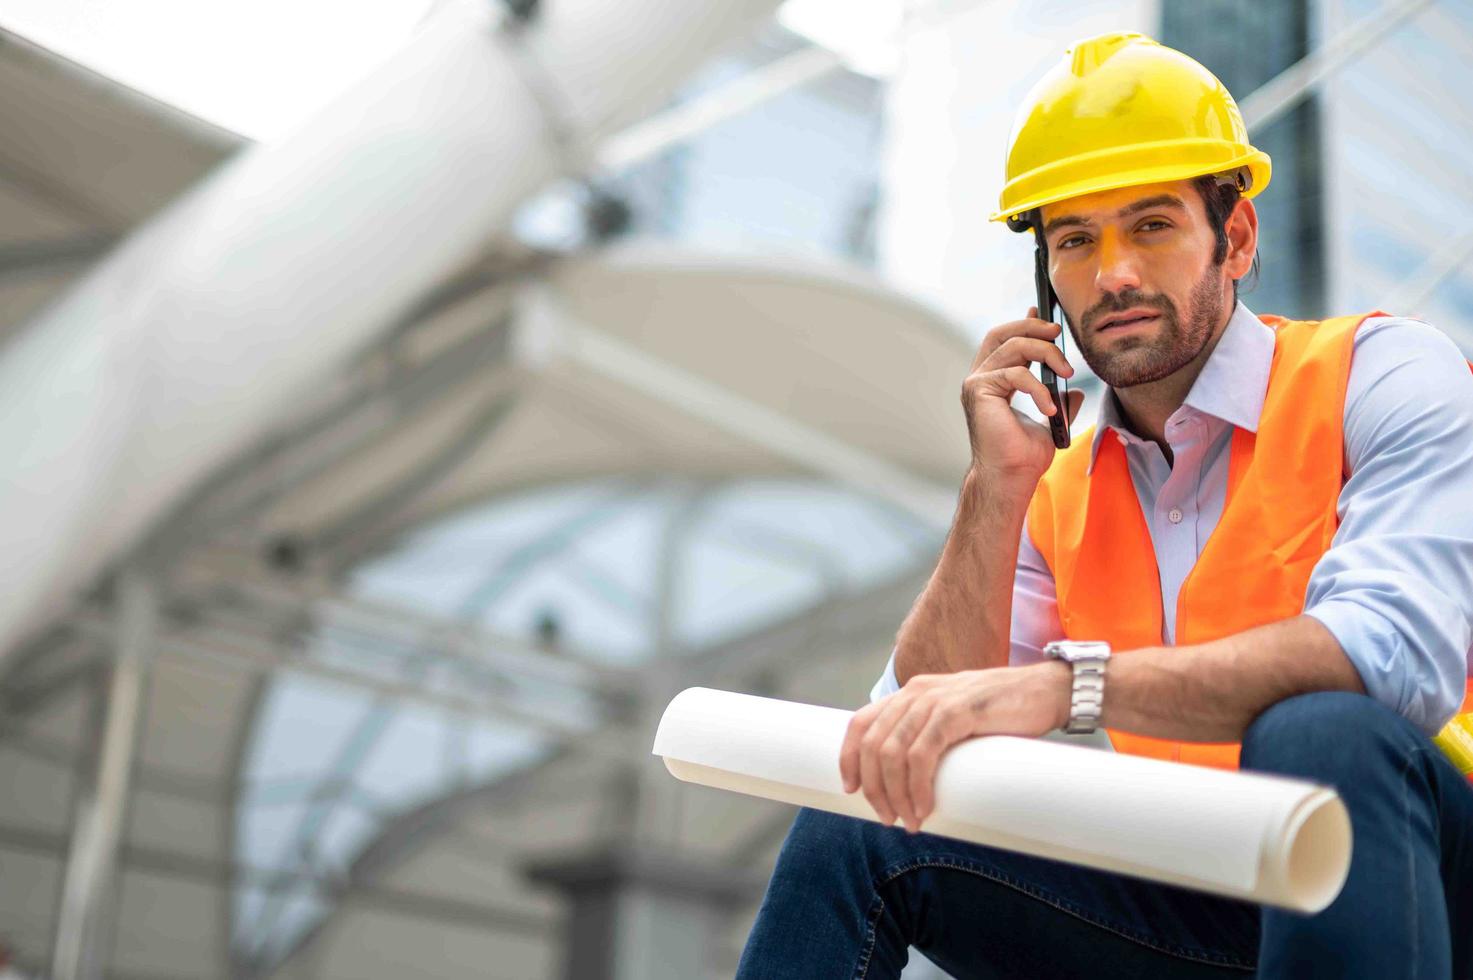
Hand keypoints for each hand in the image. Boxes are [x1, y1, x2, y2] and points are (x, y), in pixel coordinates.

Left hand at [838, 662, 1070, 832]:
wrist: (1048, 692)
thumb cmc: (1004, 714)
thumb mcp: (956, 720)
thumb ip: (932, 736)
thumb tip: (912, 781)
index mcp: (911, 693)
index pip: (860, 723)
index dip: (848, 758)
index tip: (852, 791)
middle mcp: (916, 692)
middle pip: (872, 744)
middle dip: (874, 788)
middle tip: (888, 818)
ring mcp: (936, 700)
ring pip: (892, 752)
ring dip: (895, 794)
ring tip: (910, 821)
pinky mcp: (958, 711)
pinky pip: (923, 753)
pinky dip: (917, 785)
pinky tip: (925, 807)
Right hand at [962, 308, 1085, 484]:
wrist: (1010, 478)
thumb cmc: (1023, 457)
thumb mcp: (1051, 422)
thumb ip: (1060, 402)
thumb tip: (1078, 391)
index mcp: (993, 382)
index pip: (1004, 341)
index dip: (1023, 324)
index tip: (1044, 316)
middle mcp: (980, 379)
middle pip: (1003, 334)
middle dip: (1033, 327)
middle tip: (1058, 332)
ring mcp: (976, 383)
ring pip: (1014, 347)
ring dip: (1046, 354)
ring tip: (1066, 373)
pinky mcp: (979, 391)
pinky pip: (1016, 374)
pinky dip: (1039, 388)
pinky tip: (1049, 408)